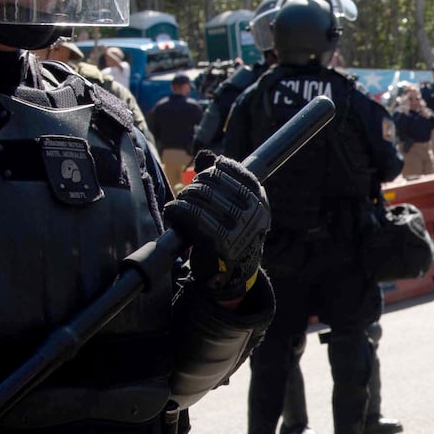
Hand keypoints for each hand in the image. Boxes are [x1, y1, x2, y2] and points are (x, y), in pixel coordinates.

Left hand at [164, 157, 268, 302]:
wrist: (231, 278)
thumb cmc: (229, 237)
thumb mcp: (233, 207)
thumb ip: (220, 180)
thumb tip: (206, 154)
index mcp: (260, 200)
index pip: (234, 170)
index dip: (212, 170)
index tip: (204, 179)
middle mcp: (253, 212)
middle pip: (212, 180)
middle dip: (194, 185)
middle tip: (187, 196)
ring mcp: (239, 227)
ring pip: (200, 196)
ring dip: (184, 198)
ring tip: (180, 206)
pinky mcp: (220, 242)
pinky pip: (192, 216)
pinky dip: (177, 211)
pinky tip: (173, 212)